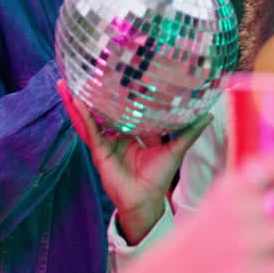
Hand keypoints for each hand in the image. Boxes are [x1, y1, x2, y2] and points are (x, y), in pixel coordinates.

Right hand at [58, 80, 211, 244]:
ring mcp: (105, 143)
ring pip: (88, 118)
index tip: (115, 72)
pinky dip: (82, 117)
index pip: (123, 108)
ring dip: (75, 102)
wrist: (146, 200)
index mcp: (132, 132)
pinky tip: (76, 102)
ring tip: (64, 84)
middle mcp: (116, 135)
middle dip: (89, 93)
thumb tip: (209, 114)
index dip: (117, 92)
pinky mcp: (99, 152)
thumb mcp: (176, 148)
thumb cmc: (158, 177)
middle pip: (100, 110)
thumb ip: (189, 131)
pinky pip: (89, 131)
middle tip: (81, 71)